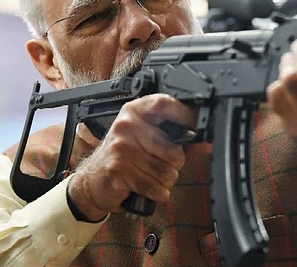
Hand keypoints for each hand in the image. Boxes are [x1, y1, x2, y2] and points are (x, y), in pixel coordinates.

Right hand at [68, 94, 197, 220]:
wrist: (91, 181)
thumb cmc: (123, 157)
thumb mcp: (144, 138)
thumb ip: (174, 137)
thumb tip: (205, 141)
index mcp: (135, 112)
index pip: (164, 104)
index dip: (186, 115)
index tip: (198, 125)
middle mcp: (127, 126)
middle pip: (173, 149)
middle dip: (174, 164)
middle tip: (160, 164)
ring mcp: (121, 148)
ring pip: (167, 172)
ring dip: (165, 181)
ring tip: (151, 176)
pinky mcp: (118, 171)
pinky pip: (155, 187)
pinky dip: (158, 193)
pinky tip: (147, 188)